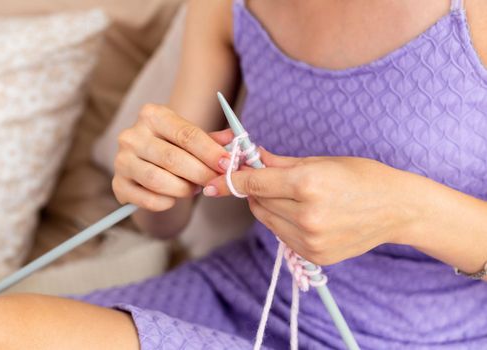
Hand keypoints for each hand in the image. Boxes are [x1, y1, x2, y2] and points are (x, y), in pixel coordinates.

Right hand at [112, 104, 229, 211]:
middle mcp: (132, 135)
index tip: (229, 164)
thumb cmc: (172, 146)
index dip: (210, 151)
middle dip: (201, 173)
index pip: (186, 134)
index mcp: (152, 115)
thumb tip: (236, 140)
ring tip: (195, 189)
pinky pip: (147, 199)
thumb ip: (212, 139)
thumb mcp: (191, 137)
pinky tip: (174, 198)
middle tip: (217, 181)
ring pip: (158, 180)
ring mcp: (121, 160)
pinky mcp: (117, 185)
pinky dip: (166, 202)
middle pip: (173, 158)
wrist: (144, 164)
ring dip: (184, 189)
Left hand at [204, 148, 424, 264]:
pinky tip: (304, 213)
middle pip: (257, 203)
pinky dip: (283, 223)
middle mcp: (307, 215)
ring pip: (267, 221)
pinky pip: (283, 236)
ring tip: (291, 196)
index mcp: (308, 184)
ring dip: (268, 207)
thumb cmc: (362, 177)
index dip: (230, 181)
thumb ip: (280, 163)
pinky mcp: (315, 255)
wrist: (397, 209)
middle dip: (255, 190)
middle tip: (264, 179)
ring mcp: (311, 239)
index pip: (254, 184)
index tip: (211, 183)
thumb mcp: (321, 161)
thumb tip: (251, 157)